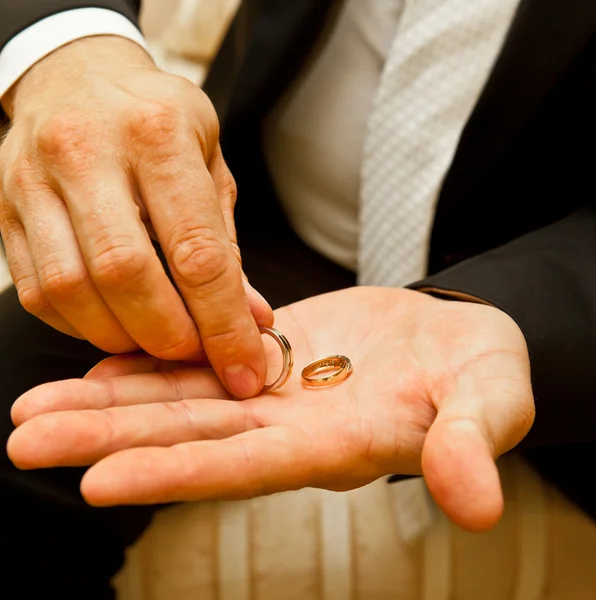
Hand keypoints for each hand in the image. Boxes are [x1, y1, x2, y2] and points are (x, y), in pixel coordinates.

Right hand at [0, 36, 271, 396]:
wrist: (76, 77)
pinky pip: (38, 292)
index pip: (196, 252)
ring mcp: (33, 182)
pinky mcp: (4, 211)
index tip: (244, 368)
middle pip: (125, 274)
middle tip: (195, 354)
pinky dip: (82, 325)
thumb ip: (225, 244)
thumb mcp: (209, 164)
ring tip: (156, 340)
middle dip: (169, 335)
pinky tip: (114, 322)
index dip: (224, 324)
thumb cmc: (157, 123)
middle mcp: (87, 153)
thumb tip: (251, 319)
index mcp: (157, 135)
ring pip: (72, 290)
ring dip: (122, 336)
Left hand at [8, 287, 534, 530]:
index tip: (98, 483)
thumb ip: (475, 441)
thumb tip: (475, 499)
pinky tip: (101, 361)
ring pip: (182, 398)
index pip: (248, 466)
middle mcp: (290, 427)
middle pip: (191, 436)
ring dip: (110, 402)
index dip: (178, 473)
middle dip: (109, 440)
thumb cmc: (483, 372)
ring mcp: (275, 392)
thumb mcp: (493, 400)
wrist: (458, 339)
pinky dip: (151, 362)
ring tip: (35, 408)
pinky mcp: (272, 355)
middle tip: (24, 441)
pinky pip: (201, 360)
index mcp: (338, 446)